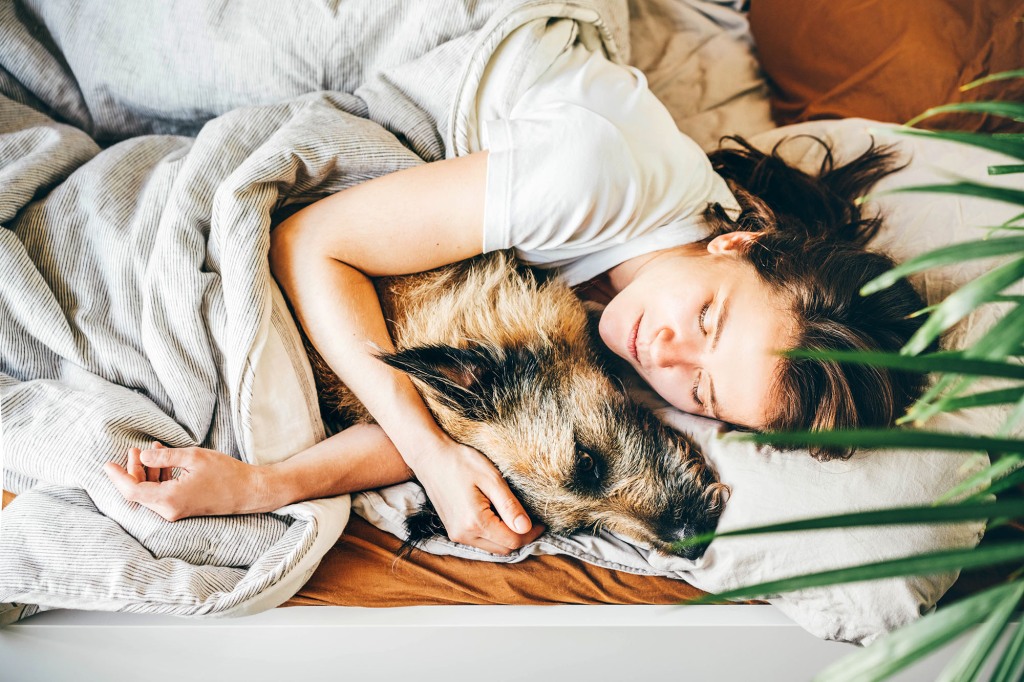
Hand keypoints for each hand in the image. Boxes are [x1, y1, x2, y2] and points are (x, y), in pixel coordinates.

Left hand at [103, 442, 270, 520]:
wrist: (249, 491)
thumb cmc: (225, 473)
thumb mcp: (193, 457)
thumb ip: (164, 458)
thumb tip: (142, 456)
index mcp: (169, 499)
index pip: (132, 491)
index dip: (118, 476)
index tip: (108, 463)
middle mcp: (169, 510)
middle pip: (138, 493)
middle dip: (133, 470)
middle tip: (133, 450)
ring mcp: (176, 512)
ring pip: (149, 493)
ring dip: (145, 473)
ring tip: (148, 451)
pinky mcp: (182, 509)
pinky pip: (161, 495)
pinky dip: (157, 478)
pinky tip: (162, 461)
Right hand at [410, 441, 544, 554]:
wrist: (430, 456)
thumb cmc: (461, 462)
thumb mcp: (491, 479)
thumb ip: (509, 506)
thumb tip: (526, 528)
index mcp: (475, 522)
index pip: (512, 541)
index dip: (530, 534)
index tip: (542, 523)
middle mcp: (463, 534)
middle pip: (502, 549)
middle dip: (521, 538)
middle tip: (533, 522)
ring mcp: (455, 534)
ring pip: (491, 547)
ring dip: (507, 538)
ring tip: (518, 520)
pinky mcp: (452, 530)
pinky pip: (479, 541)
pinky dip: (493, 535)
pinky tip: (500, 519)